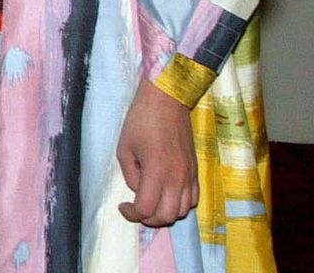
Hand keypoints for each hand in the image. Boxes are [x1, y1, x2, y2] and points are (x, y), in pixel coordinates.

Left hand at [116, 80, 198, 226]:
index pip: (147, 209)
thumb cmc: (141, 121)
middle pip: (167, 216)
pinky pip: (193, 199)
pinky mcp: (196, 170)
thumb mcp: (124, 149)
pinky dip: (179, 204)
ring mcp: (190, 175)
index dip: (132, 214)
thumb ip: (130, 175)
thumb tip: (139, 190)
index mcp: (157, 171)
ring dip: (165, 212)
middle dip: (148, 219)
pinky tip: (165, 194)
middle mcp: (178, 177)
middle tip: (135, 208)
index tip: (123, 206)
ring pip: (182, 211)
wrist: (167, 101)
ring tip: (150, 201)